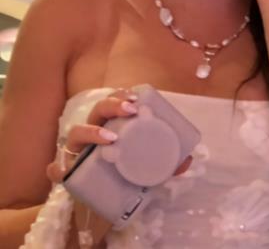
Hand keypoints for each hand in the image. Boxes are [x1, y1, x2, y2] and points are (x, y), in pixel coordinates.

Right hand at [47, 89, 191, 183]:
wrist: (106, 195)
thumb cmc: (125, 169)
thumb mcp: (147, 162)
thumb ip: (167, 161)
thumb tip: (187, 161)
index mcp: (112, 124)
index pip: (113, 103)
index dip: (121, 96)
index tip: (135, 98)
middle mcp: (93, 132)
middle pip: (97, 111)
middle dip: (112, 105)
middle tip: (130, 110)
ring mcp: (78, 151)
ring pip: (75, 132)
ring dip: (91, 131)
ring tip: (110, 136)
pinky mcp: (68, 172)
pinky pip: (57, 168)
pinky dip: (58, 168)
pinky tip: (62, 169)